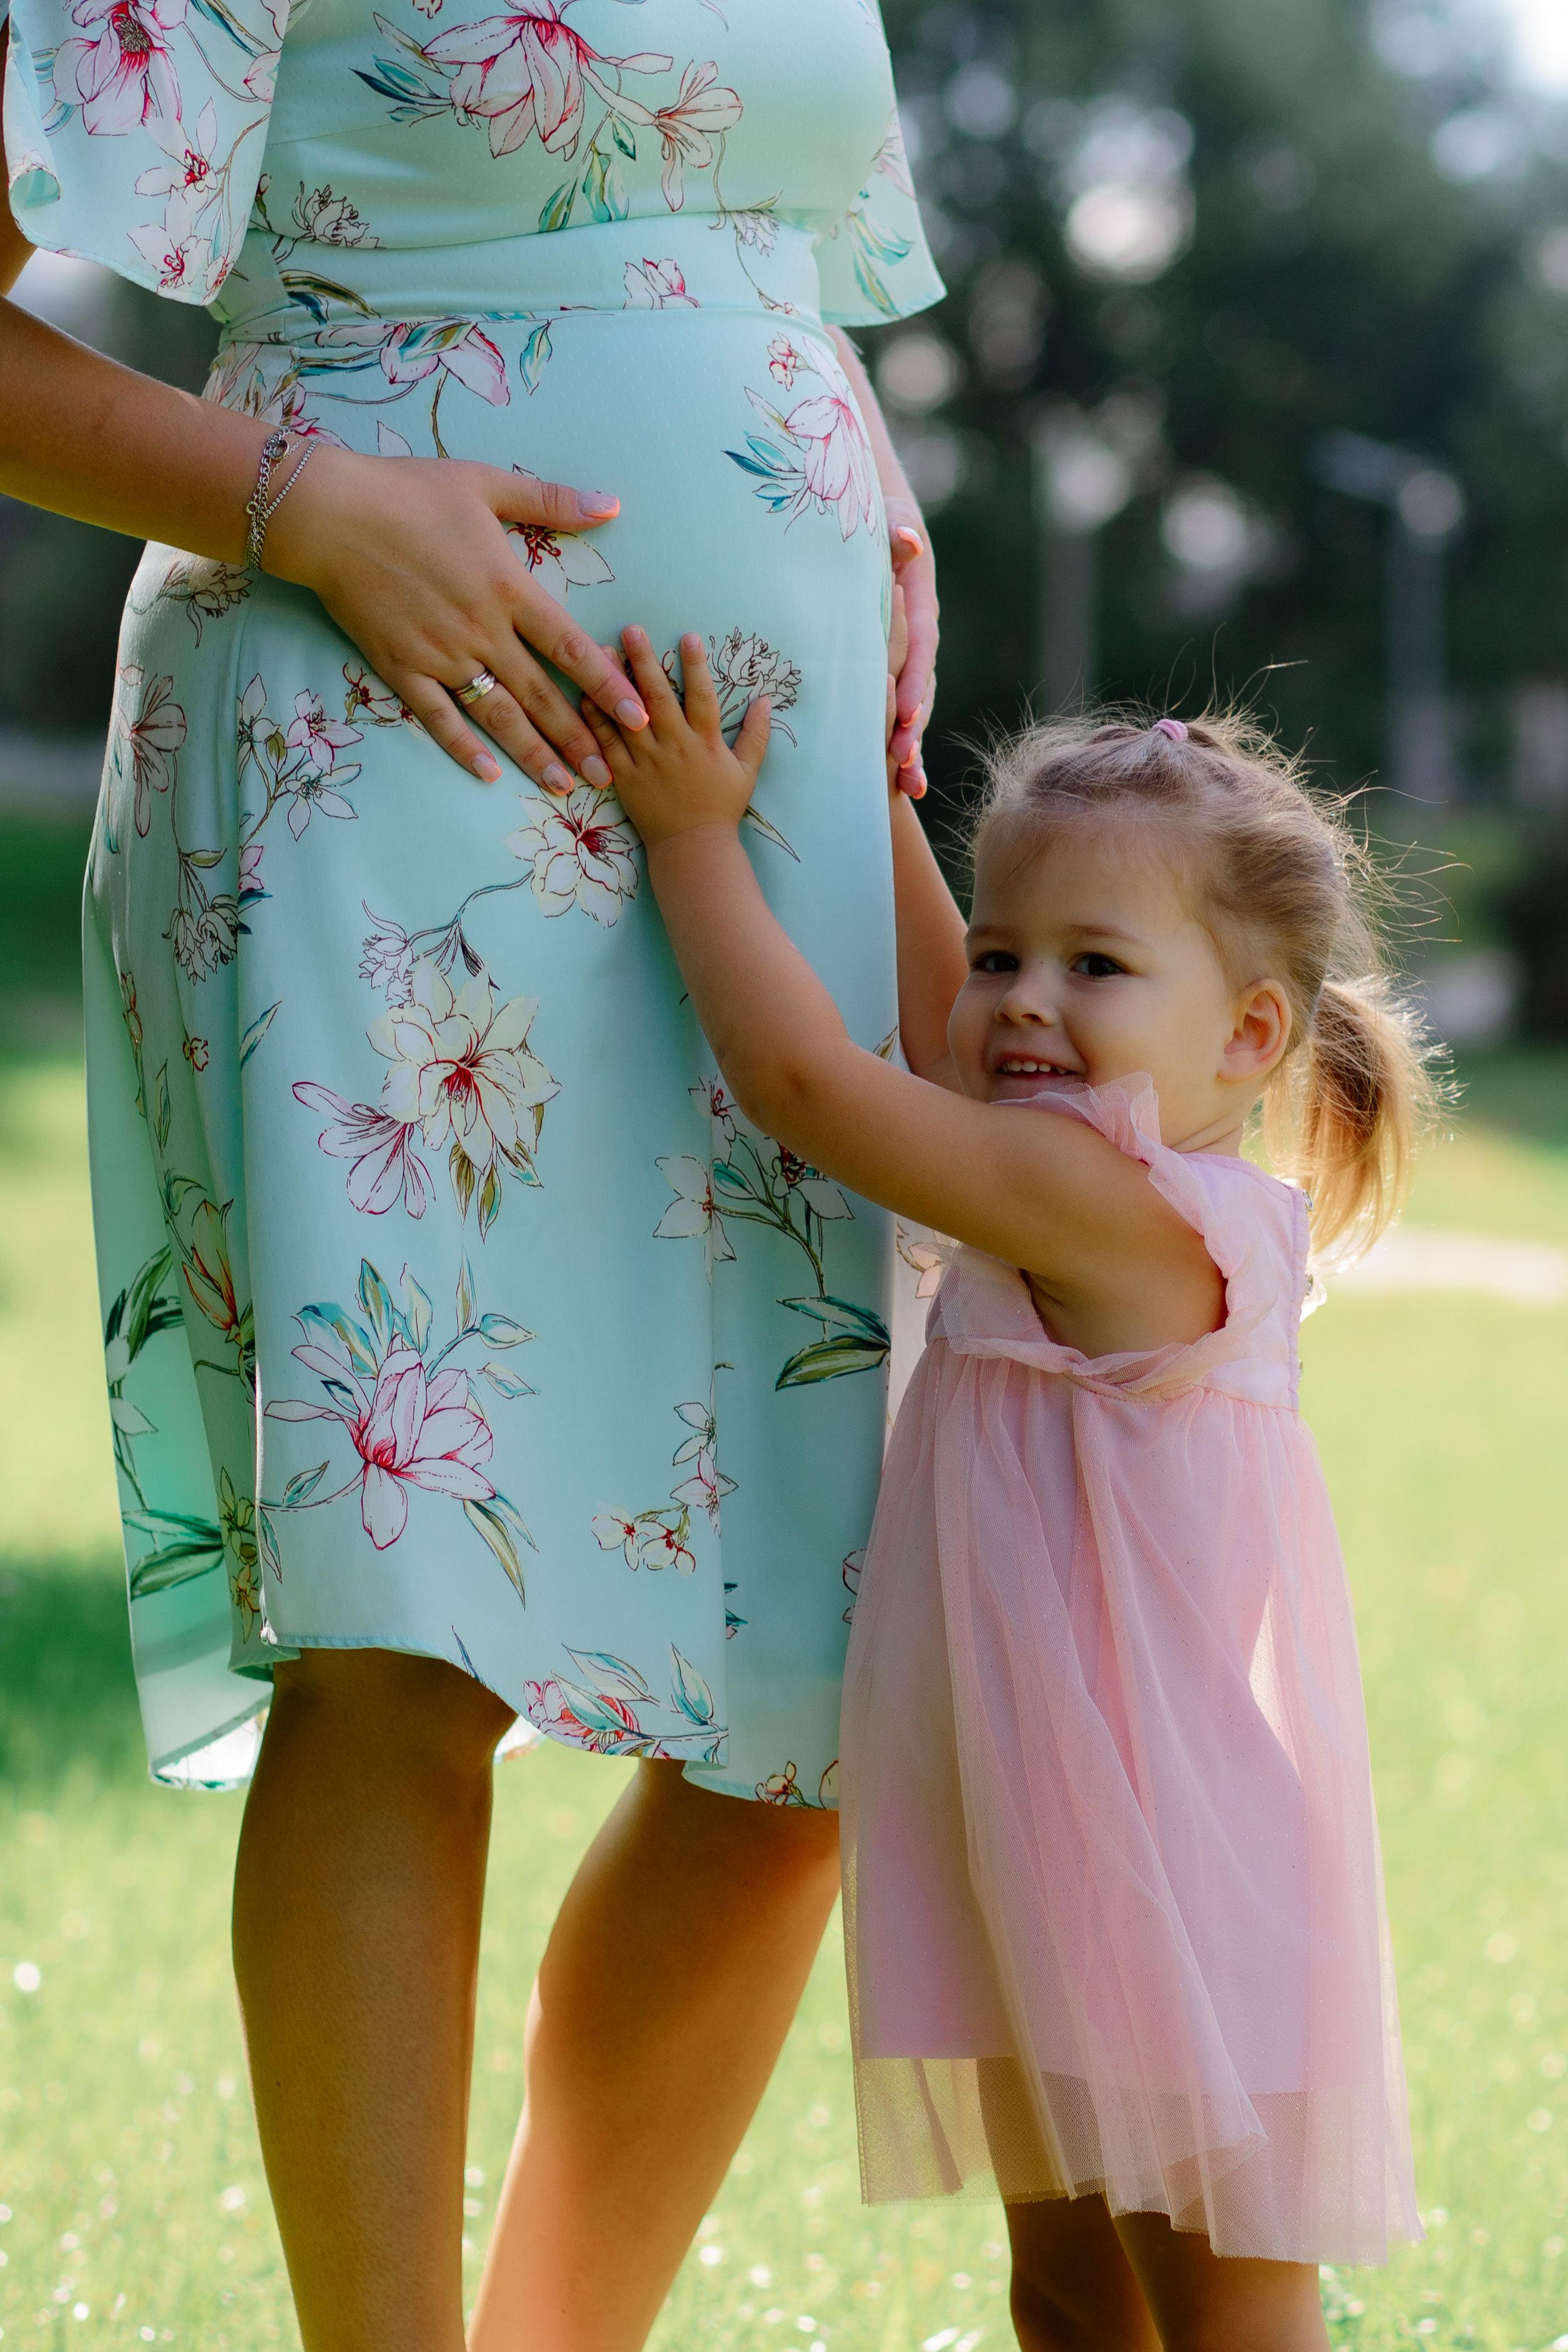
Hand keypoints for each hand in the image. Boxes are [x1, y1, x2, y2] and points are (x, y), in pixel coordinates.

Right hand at [265, 445, 650, 788]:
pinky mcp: (401, 668)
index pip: (570, 649)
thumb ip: (552, 502)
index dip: (608, 687)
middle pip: (540, 695)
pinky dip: (464, 748)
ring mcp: (440, 654)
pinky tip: (490, 774)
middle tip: (611, 776)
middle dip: (580, 739)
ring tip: (564, 786)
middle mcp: (480, 630)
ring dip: (534, 753)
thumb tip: (612, 505)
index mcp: (507, 587)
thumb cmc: (408, 492)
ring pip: (497, 715)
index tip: (638, 717)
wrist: (330, 513)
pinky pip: (438, 718)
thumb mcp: (486, 483)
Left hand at [582, 627, 770, 848]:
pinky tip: (584, 693)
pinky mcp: (624, 777)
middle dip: (644, 660)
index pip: (702, 696)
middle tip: (631, 630)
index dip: (696, 665)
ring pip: (627, 715)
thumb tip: (765, 700)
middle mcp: (674, 747)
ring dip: (613, 681)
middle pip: (657, 696)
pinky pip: (606, 743)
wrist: (692, 848)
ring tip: (601, 650)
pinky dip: (595, 718)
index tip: (688, 636)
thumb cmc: (721, 808)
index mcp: (705, 743)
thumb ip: (756, 734)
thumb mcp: (747, 771)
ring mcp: (647, 761)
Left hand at [885, 497, 936, 785]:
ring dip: (913, 745)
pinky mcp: (900, 670)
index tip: (906, 711)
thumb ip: (895, 529)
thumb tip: (907, 540)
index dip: (914, 679)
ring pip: (917, 706)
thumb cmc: (878, 521)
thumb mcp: (887, 518)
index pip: (918, 647)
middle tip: (901, 760)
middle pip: (922, 685)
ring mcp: (913, 656)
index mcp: (919, 603)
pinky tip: (903, 784)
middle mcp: (922, 635)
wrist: (885, 528)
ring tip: (907, 785)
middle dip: (913, 725)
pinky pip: (905, 710)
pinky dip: (905, 744)